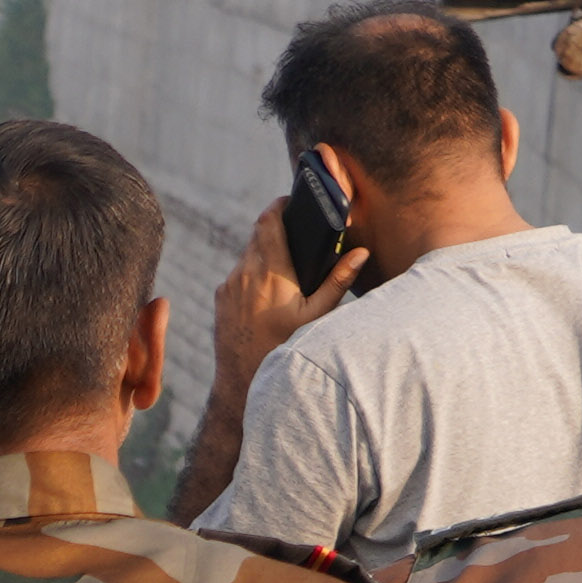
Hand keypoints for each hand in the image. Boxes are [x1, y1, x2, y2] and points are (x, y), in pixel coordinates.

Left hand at [207, 192, 358, 390]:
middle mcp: (244, 273)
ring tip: (286, 263)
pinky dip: (253, 273)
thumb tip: (361, 253)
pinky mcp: (220, 298)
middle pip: (257, 233)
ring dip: (264, 252)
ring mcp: (228, 285)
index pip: (268, 220)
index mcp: (269, 271)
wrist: (242, 380)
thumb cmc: (284, 349)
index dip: (279, 205)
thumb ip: (339, 282)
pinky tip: (269, 290)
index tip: (292, 201)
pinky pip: (238, 274)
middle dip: (276, 227)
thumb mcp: (317, 317)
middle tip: (296, 230)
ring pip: (247, 254)